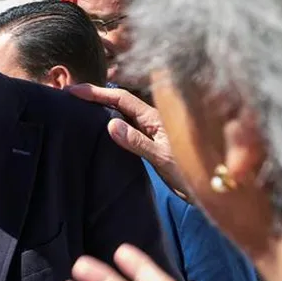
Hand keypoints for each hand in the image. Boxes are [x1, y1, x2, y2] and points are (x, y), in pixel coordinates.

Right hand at [67, 84, 187, 197]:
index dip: (96, 92)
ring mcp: (151, 131)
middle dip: (95, 96)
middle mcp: (152, 120)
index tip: (74, 90)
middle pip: (119, 102)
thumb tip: (110, 125)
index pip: (121, 99)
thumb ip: (137, 142)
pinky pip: (126, 128)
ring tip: (78, 107)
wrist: (211, 190)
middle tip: (70, 95)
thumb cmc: (192, 172)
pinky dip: (108, 123)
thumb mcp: (162, 157)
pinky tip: (98, 127)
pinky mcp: (150, 143)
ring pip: (121, 114)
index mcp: (155, 117)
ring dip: (100, 108)